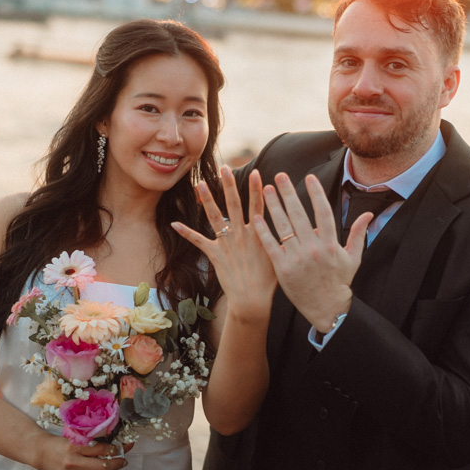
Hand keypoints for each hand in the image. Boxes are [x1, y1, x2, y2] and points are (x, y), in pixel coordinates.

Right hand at [35, 437, 128, 469]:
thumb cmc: (63, 444)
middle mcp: (72, 462)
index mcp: (74, 447)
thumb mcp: (78, 439)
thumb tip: (125, 444)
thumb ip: (99, 442)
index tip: (120, 449)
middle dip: (117, 464)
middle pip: (101, 466)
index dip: (115, 449)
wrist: (44, 454)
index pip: (101, 449)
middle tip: (123, 461)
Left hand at [172, 167, 276, 320]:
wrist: (253, 301)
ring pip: (215, 217)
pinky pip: (198, 241)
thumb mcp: (280, 257)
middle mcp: (242, 235)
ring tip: (199, 183)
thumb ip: (280, 240)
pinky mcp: (215, 255)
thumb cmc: (269, 282)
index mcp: (259, 234)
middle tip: (225, 168)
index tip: (256, 172)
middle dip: (230, 185)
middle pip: (235, 205)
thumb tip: (294, 229)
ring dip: (207, 199)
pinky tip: (175, 223)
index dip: (257, 189)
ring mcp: (227, 244)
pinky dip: (186, 232)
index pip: (258, 206)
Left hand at [253, 173, 372, 332]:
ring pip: (283, 227)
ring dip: (274, 206)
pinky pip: (271, 246)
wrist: (326, 308)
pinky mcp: (283, 269)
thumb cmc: (339, 281)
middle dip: (288, 193)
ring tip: (266, 189)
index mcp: (331, 244)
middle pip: (299, 214)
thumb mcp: (353, 258)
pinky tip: (257, 217)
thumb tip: (368, 213)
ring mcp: (297, 259)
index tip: (309, 177)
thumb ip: (359, 233)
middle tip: (280, 176)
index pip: (323, 212)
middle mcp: (314, 249)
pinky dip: (263, 231)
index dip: (316, 193)